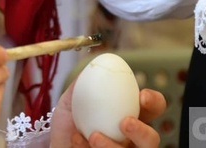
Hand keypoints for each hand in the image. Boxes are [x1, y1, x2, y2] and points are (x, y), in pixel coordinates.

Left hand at [51, 83, 165, 147]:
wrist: (51, 147)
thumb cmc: (66, 127)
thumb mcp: (70, 103)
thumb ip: (83, 85)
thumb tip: (94, 65)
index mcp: (127, 116)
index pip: (152, 109)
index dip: (154, 102)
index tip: (143, 96)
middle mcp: (129, 140)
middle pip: (152, 139)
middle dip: (143, 132)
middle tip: (125, 123)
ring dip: (114, 146)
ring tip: (93, 136)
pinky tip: (77, 141)